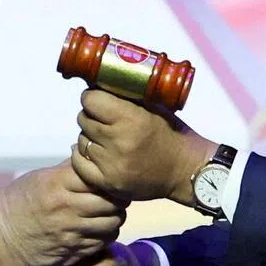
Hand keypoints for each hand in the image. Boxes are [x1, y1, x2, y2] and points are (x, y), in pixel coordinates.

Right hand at [0, 161, 126, 265]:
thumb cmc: (15, 204)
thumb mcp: (38, 179)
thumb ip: (67, 170)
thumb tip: (88, 153)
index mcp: (56, 184)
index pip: (99, 176)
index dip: (108, 177)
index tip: (107, 177)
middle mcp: (66, 208)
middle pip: (111, 201)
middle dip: (117, 198)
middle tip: (113, 196)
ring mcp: (70, 232)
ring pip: (112, 223)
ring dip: (113, 218)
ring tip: (105, 213)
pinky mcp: (72, 252)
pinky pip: (101, 242)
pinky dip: (104, 235)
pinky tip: (96, 229)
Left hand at [71, 88, 217, 204]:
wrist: (186, 171)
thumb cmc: (171, 135)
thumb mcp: (155, 107)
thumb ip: (127, 96)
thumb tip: (99, 83)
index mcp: (132, 120)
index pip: (90, 100)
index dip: (93, 97)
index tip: (99, 99)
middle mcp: (119, 142)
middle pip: (84, 119)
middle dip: (92, 115)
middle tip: (104, 119)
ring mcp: (112, 165)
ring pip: (81, 140)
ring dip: (90, 136)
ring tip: (107, 138)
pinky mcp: (108, 182)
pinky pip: (79, 163)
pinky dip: (84, 156)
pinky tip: (96, 152)